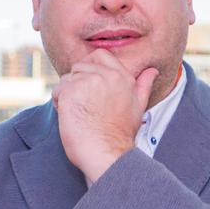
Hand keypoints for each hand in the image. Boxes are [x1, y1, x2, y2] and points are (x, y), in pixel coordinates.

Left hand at [51, 49, 157, 182]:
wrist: (107, 153)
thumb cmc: (120, 135)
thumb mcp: (138, 107)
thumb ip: (143, 85)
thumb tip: (152, 71)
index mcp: (122, 76)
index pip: (100, 55)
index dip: (89, 66)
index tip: (88, 85)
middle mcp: (105, 75)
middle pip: (79, 66)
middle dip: (77, 83)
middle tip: (84, 105)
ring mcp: (87, 82)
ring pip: (67, 78)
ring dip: (67, 94)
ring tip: (78, 113)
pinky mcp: (70, 91)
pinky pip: (57, 90)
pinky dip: (58, 103)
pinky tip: (69, 117)